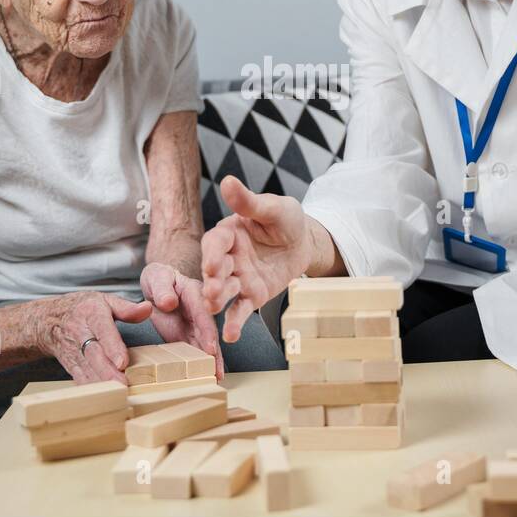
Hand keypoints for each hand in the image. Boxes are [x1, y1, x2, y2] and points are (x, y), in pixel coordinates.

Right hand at [37, 290, 152, 383]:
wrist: (49, 320)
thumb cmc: (83, 310)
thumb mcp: (105, 300)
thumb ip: (127, 308)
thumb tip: (147, 309)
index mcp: (91, 314)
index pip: (102, 330)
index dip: (112, 346)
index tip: (122, 361)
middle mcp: (80, 333)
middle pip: (93, 354)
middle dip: (108, 371)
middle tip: (123, 384)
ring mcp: (73, 351)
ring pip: (86, 370)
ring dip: (101, 383)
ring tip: (118, 393)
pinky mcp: (71, 366)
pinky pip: (80, 379)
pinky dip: (92, 389)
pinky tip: (104, 397)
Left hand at [141, 262, 223, 378]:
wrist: (159, 285)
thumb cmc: (160, 278)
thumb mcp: (158, 277)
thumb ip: (163, 289)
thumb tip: (169, 303)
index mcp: (195, 293)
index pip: (202, 313)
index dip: (207, 330)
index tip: (210, 347)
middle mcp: (201, 311)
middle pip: (209, 333)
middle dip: (214, 353)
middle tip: (217, 371)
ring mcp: (197, 325)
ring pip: (206, 345)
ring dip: (211, 363)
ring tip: (214, 379)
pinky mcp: (190, 336)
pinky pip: (197, 351)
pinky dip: (201, 364)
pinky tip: (206, 377)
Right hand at [201, 175, 314, 342]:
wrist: (304, 243)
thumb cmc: (286, 220)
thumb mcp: (273, 208)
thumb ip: (250, 202)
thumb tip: (228, 181)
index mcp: (229, 233)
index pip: (216, 243)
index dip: (213, 253)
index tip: (213, 263)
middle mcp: (229, 257)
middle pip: (215, 270)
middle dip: (212, 280)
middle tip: (213, 290)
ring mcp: (238, 279)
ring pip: (224, 292)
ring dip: (217, 300)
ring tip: (214, 309)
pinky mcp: (251, 296)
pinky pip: (240, 310)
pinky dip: (234, 323)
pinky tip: (230, 335)